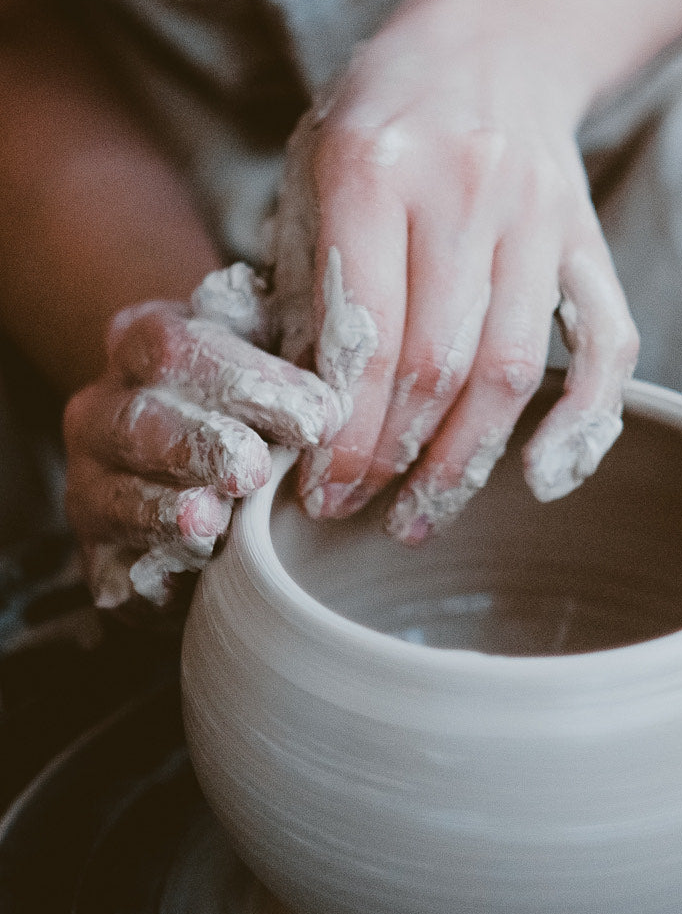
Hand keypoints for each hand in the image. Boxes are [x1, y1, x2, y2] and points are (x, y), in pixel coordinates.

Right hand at [64, 264, 344, 611]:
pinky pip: (115, 565)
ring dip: (167, 512)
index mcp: (145, 344)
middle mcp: (104, 409)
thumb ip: (300, 353)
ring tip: (214, 521)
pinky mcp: (98, 553)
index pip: (180, 347)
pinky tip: (193, 570)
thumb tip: (357, 377)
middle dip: (200, 446)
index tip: (317, 417)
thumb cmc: (249, 404)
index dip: (249, 381)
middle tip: (253, 470)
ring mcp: (91, 483)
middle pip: (140, 422)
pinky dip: (155, 569)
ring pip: (116, 497)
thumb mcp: (272, 360)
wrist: (193, 465)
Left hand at [274, 0, 638, 542]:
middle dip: (392, 458)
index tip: (317, 488)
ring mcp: (539, 215)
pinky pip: (605, 344)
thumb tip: (300, 403)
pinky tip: (542, 477)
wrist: (495, 38)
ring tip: (423, 513)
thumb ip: (305, 278)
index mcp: (375, 166)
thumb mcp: (313, 166)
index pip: (363, 334)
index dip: (342, 429)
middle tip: (356, 512)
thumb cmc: (383, 111)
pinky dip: (582, 421)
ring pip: (512, 368)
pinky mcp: (587, 237)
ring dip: (466, 459)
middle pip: (437, 364)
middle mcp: (464, 189)